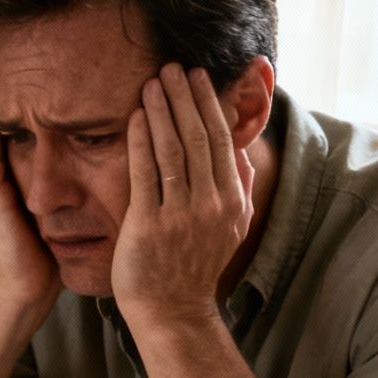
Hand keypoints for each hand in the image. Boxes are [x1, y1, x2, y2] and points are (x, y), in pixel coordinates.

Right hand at [0, 73, 59, 318]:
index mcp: (13, 185)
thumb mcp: (61, 218)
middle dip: (0, 97)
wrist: (25, 293)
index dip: (21, 108)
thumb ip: (69, 193)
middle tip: (5, 61)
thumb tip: (99, 172)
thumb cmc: (45, 263)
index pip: (15, 137)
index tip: (32, 77)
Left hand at [110, 63, 254, 326]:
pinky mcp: (149, 226)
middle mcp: (211, 204)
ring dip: (161, 111)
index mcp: (232, 200)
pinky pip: (145, 174)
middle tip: (171, 67)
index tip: (196, 77)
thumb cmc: (195, 267)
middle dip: (184, 98)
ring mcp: (180, 215)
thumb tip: (243, 155)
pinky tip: (133, 117)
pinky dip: (140, 141)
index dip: (208, 104)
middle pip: (199, 137)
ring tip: (151, 83)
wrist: (172, 311)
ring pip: (173, 149)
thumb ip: (241, 190)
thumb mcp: (232, 228)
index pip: (222, 140)